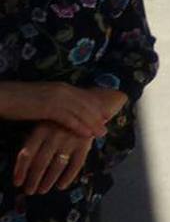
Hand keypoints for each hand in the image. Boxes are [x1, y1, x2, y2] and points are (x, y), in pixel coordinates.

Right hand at [0, 82, 118, 136]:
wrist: (3, 96)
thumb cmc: (19, 99)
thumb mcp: (43, 98)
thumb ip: (56, 101)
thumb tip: (65, 111)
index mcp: (61, 86)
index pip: (84, 96)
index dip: (96, 107)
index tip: (106, 115)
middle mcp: (62, 90)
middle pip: (86, 104)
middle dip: (98, 116)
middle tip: (107, 127)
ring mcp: (56, 97)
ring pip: (81, 111)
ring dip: (93, 123)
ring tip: (102, 133)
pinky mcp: (48, 107)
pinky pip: (69, 118)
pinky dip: (80, 126)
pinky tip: (87, 134)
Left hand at [13, 122, 94, 194]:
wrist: (91, 105)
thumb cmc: (61, 118)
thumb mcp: (45, 123)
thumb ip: (35, 140)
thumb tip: (23, 165)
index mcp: (41, 130)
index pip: (27, 154)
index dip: (21, 170)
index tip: (17, 183)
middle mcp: (55, 135)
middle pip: (41, 163)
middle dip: (33, 180)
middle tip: (29, 191)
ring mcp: (70, 140)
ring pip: (57, 166)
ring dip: (48, 181)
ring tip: (42, 190)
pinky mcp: (85, 144)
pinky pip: (76, 165)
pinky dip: (68, 177)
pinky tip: (61, 186)